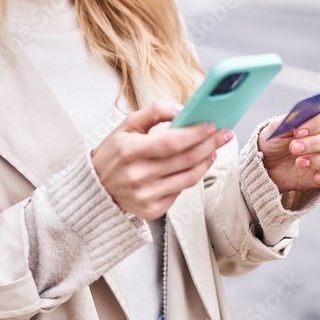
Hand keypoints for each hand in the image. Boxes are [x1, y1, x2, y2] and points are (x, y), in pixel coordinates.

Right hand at [91, 100, 233, 219]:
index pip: (170, 142)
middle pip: (184, 160)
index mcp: (129, 151)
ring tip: (214, 149)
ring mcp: (145, 196)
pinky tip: (198, 165)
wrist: (96, 188)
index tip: (210, 126)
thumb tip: (182, 109)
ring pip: (188, 178)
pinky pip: (181, 192)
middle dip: (209, 145)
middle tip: (223, 134)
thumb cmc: (114, 154)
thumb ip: (154, 111)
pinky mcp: (152, 210)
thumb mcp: (127, 125)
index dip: (194, 134)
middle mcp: (137, 176)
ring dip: (206, 161)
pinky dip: (192, 176)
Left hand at [257, 108, 319, 191]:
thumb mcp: (274, 131)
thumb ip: (286, 122)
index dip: (315, 124)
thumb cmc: (273, 144)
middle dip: (314, 144)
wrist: (267, 167)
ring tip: (300, 163)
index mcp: (315, 122)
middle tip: (294, 149)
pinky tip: (318, 178)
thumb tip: (298, 115)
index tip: (298, 132)